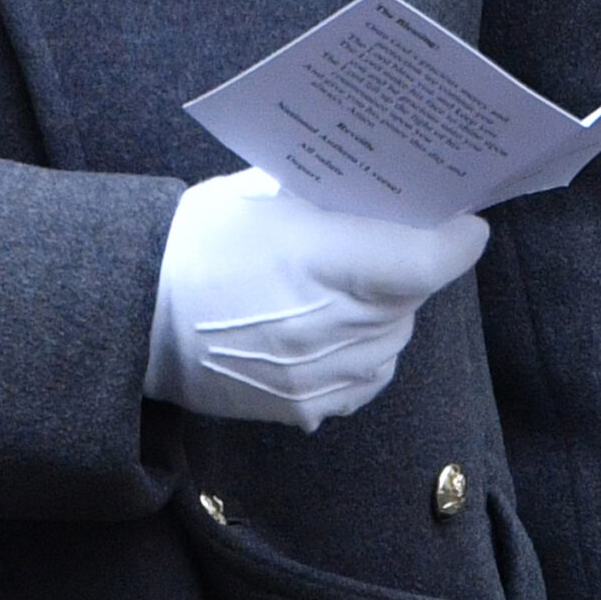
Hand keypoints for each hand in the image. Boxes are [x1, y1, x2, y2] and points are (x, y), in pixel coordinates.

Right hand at [144, 166, 488, 430]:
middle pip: (408, 300)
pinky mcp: (298, 406)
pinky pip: (363, 382)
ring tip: (360, 287)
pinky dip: (366, 356)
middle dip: (415, 269)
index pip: (417, 260)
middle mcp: (318, 323)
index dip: (453, 242)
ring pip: (392, 343)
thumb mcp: (257, 193)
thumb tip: (382, 197)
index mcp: (309, 257)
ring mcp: (310, 374)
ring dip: (391, 314)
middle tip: (401, 242)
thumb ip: (324, 198)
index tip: (467, 225)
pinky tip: (341, 332)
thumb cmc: (193, 241)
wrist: (133, 316)